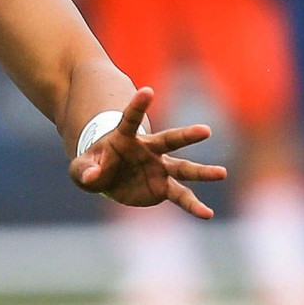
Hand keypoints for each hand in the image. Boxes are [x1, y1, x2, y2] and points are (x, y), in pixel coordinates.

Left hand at [71, 88, 228, 219]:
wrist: (108, 178)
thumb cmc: (93, 166)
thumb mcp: (81, 168)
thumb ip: (84, 170)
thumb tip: (94, 176)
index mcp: (125, 137)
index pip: (131, 119)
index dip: (138, 106)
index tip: (148, 91)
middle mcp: (149, 150)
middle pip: (170, 140)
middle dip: (187, 136)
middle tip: (206, 131)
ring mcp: (159, 168)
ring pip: (183, 168)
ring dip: (202, 172)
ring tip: (222, 173)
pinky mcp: (163, 187)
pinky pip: (181, 197)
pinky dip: (193, 206)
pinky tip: (207, 214)